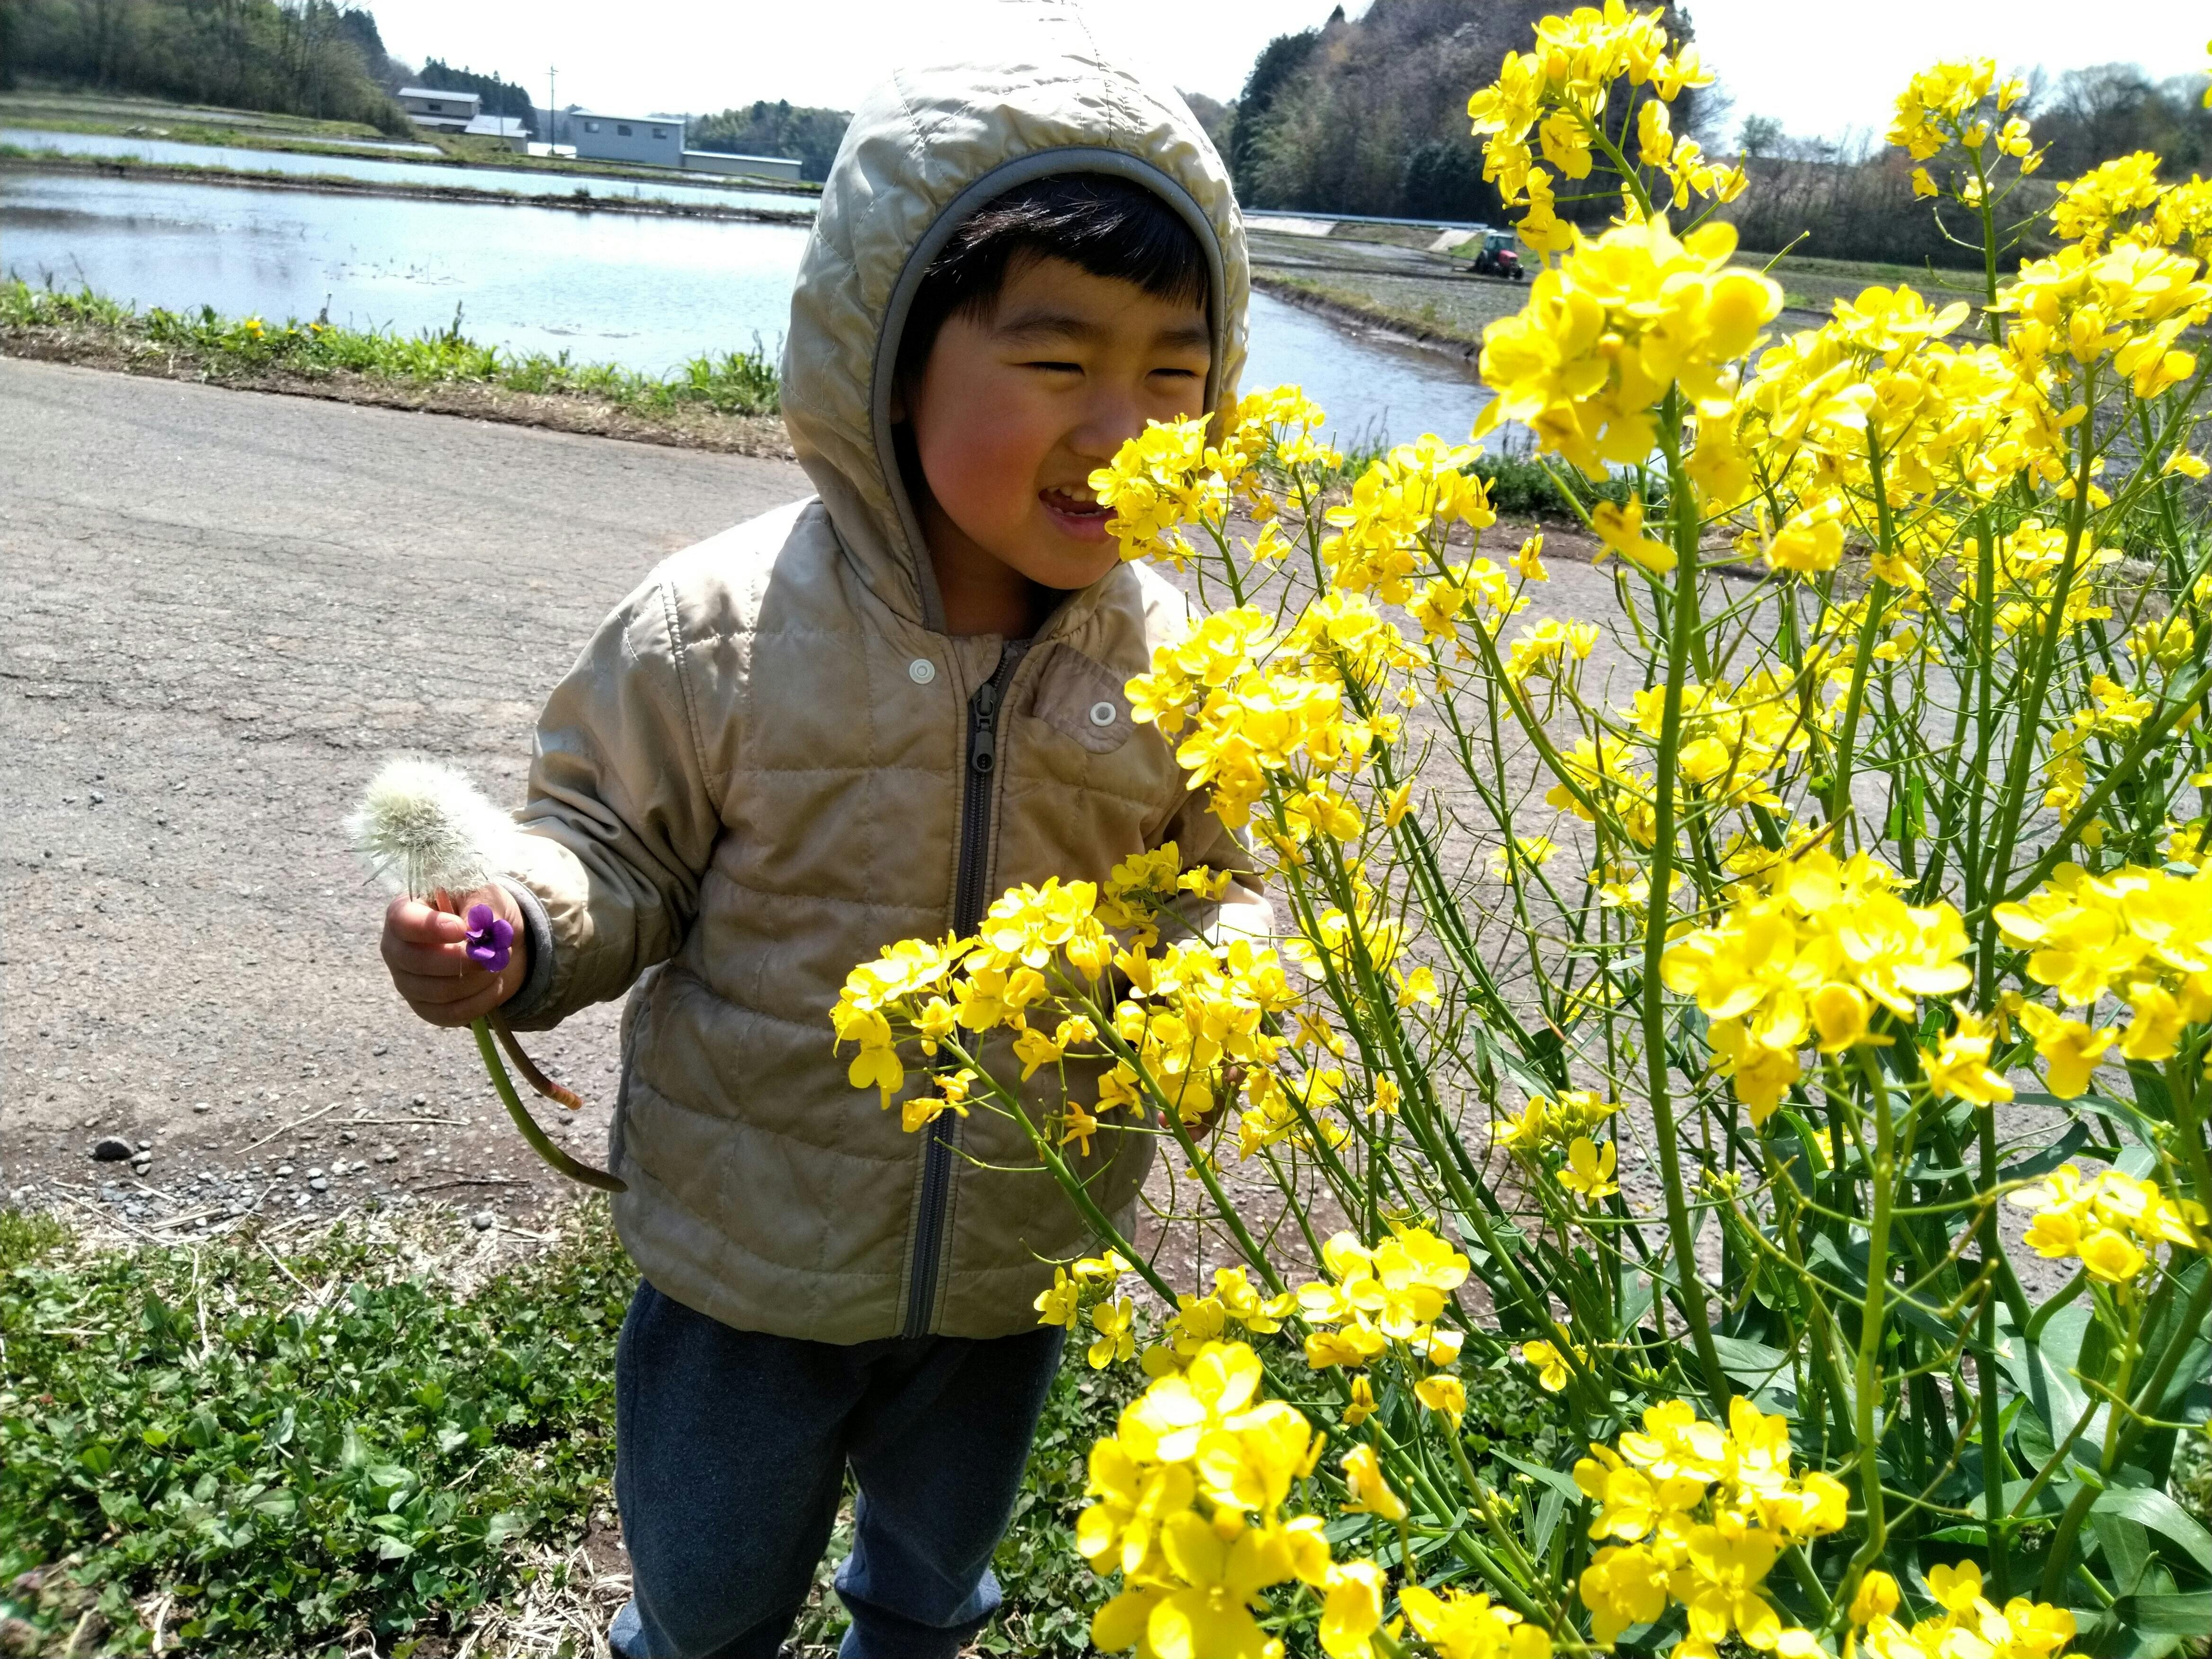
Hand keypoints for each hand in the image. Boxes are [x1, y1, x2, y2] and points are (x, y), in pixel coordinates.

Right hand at [380, 885, 526, 1026]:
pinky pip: (451, 1014)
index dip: (431, 928)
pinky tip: (496, 985)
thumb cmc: (482, 911)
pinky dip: (481, 1001)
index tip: (463, 929)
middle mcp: (397, 950)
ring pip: (439, 991)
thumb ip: (480, 908)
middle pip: (419, 962)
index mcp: (404, 913)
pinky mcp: (426, 1008)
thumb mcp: (486, 896)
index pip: (402, 922)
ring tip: (498, 963)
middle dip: (464, 959)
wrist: (495, 941)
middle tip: (494, 951)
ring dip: (479, 979)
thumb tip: (475, 931)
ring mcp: (407, 983)